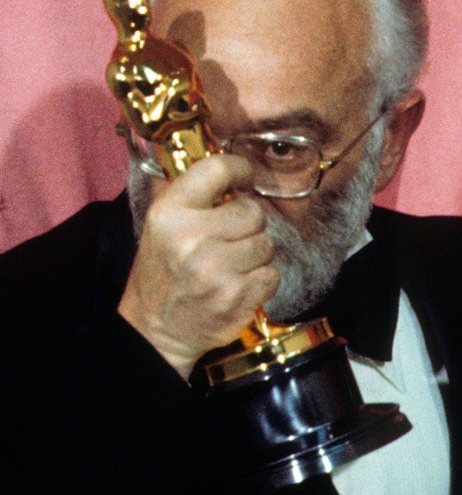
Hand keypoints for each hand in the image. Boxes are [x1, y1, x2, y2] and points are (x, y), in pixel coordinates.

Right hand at [118, 153, 275, 378]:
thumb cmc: (163, 273)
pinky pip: (272, 274)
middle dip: (247, 226)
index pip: (216, 169)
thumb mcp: (160, 226)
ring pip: (267, 243)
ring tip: (228, 266)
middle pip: (253, 212)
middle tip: (226, 241)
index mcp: (169, 213)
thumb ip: (189, 193)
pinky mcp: (236, 295)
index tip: (245, 178)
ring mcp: (215, 269)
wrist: (156, 330)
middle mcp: (190, 237)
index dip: (239, 170)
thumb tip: (225, 164)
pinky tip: (236, 285)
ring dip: (255, 255)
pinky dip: (260, 281)